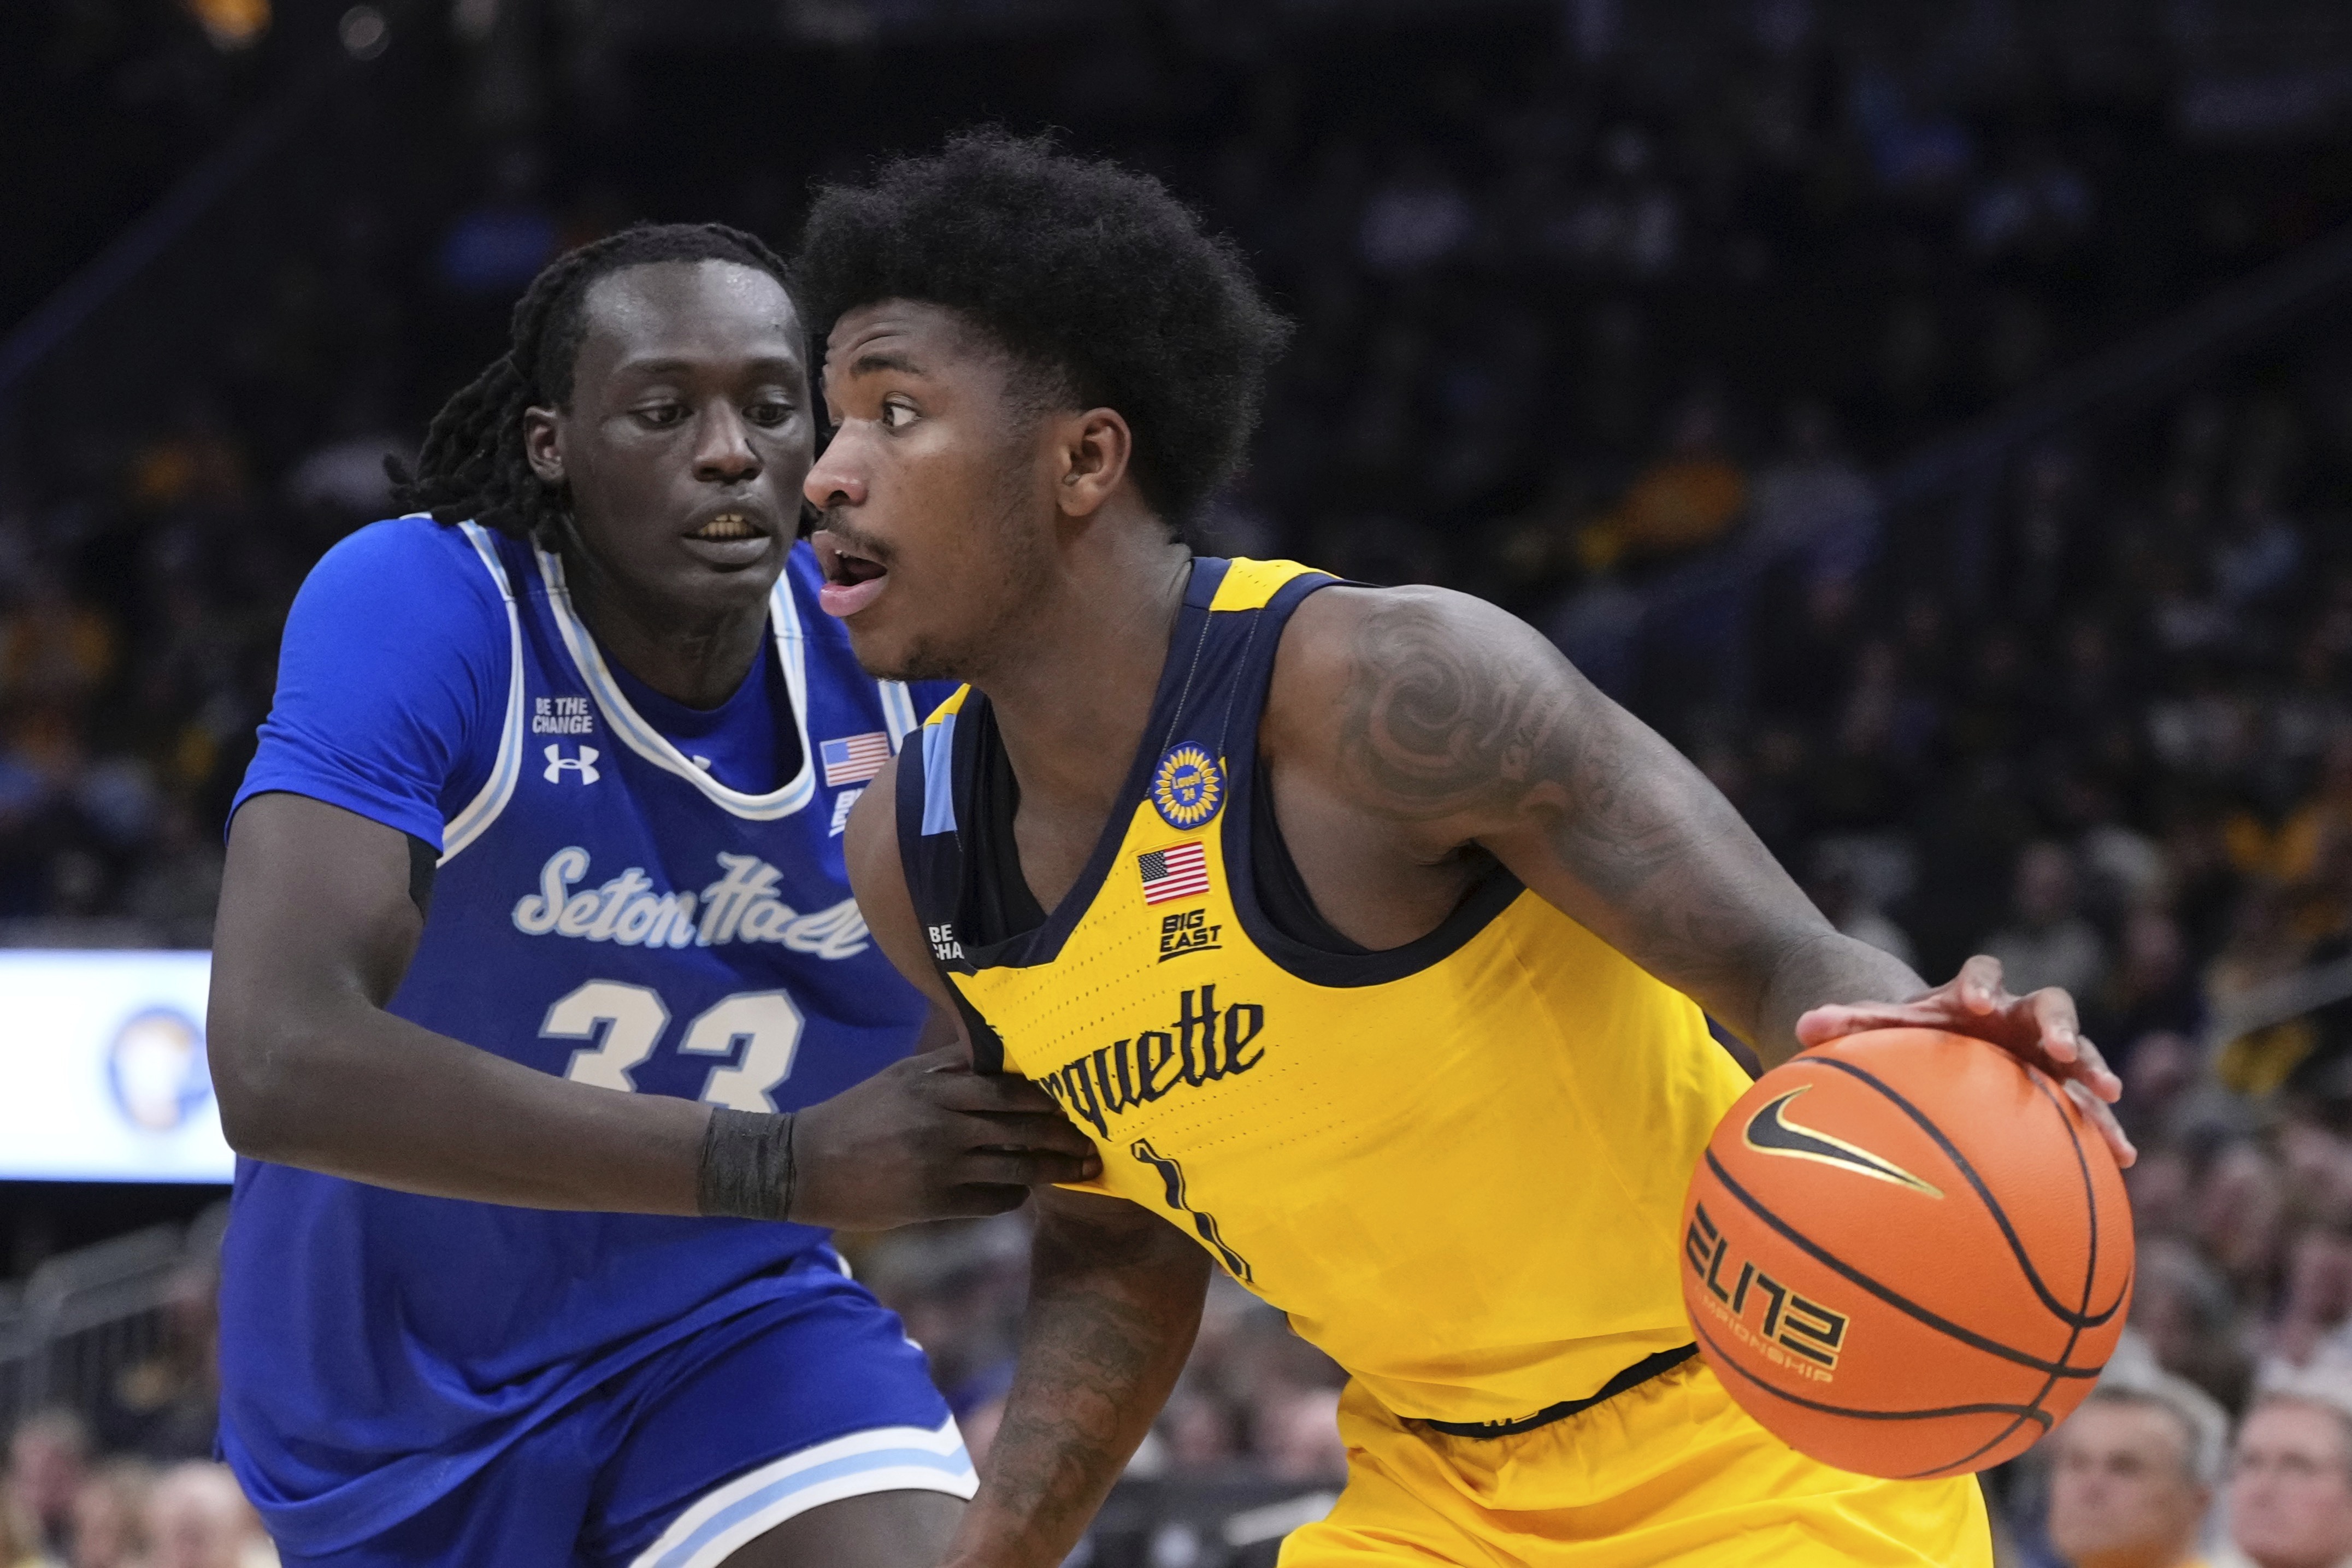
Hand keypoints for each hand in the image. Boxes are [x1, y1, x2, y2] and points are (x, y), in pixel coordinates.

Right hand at [790, 1047, 1102, 1228]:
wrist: (805, 1164)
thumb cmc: (860, 1113)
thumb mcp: (903, 1075)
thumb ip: (952, 1065)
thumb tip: (1005, 1051)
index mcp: (936, 1087)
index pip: (1010, 1089)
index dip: (1050, 1096)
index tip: (1081, 1095)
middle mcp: (943, 1124)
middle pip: (1023, 1127)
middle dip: (1066, 1134)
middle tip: (1098, 1137)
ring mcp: (940, 1166)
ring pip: (1016, 1167)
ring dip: (1055, 1168)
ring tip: (1084, 1167)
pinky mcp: (934, 1203)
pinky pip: (993, 1200)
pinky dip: (1016, 1194)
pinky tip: (1025, 1188)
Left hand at [1793, 954, 2133, 1167]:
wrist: (1951, 1047)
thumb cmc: (1914, 1038)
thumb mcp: (1886, 1029)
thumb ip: (1850, 1023)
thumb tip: (1801, 1027)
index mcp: (1975, 995)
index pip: (1983, 973)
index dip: (1980, 983)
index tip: (1974, 1003)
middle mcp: (2020, 1016)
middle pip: (2051, 1006)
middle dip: (2062, 1024)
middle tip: (2065, 1049)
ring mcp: (2049, 1051)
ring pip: (2084, 1055)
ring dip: (2096, 1073)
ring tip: (2110, 1098)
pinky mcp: (2065, 1088)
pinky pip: (2091, 1107)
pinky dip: (2106, 1128)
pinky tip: (2120, 1160)